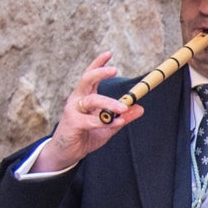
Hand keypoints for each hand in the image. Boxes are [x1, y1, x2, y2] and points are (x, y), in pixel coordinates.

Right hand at [27, 53, 139, 173]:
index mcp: (85, 97)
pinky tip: (117, 123)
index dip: (98, 64)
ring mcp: (73, 111)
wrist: (67, 153)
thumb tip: (140, 108)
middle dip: (100, 73)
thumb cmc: (85, 136)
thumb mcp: (108, 126)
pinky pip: (91, 120)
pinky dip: (105, 121)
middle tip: (114, 70)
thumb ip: (123, 117)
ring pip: (92, 100)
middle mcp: (77, 100)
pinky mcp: (72, 124)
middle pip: (87, 80)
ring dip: (109, 103)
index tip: (109, 53)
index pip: (90, 76)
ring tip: (123, 108)